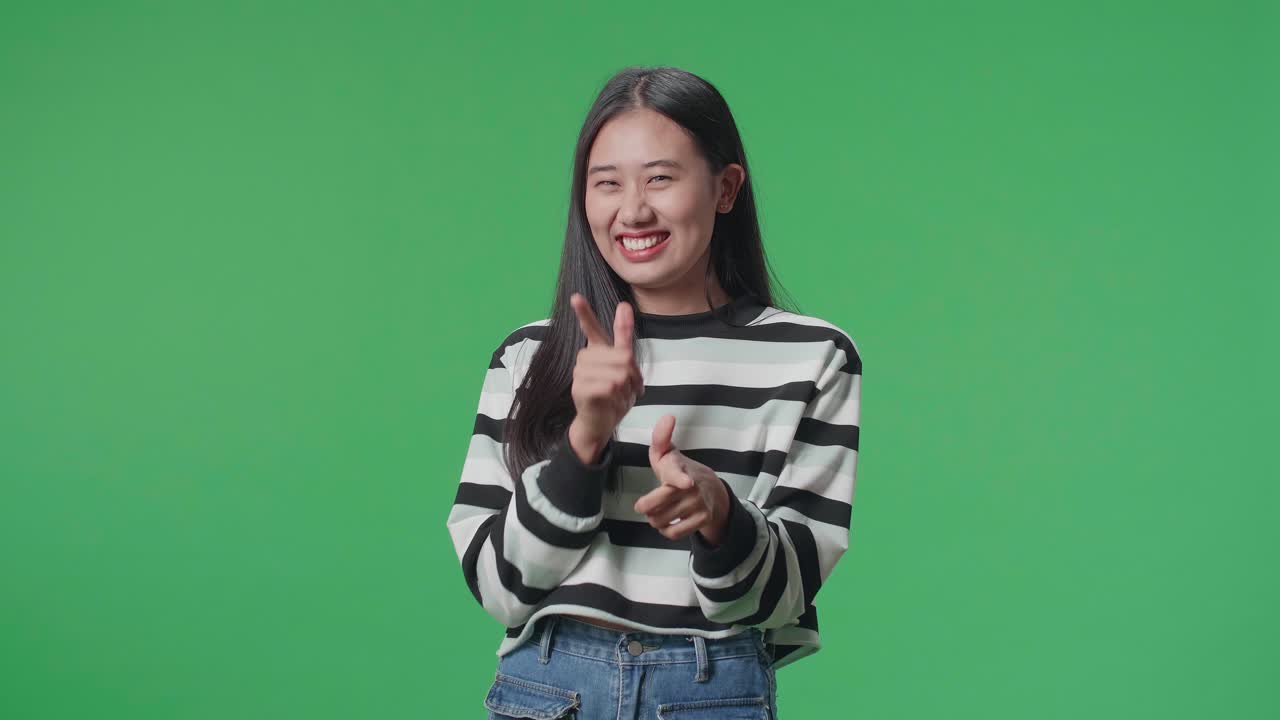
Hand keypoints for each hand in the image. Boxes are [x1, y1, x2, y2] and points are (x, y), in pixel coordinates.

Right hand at [567, 292, 644, 463]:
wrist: (601, 422)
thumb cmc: (614, 394)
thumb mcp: (626, 366)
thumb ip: (623, 337)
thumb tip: (623, 305)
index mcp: (597, 351)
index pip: (590, 327)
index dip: (584, 312)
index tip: (576, 297)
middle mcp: (585, 359)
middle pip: (623, 356)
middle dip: (634, 376)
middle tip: (629, 388)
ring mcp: (580, 373)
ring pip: (619, 373)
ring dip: (627, 389)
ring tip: (620, 397)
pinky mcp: (580, 389)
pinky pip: (610, 386)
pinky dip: (618, 397)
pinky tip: (612, 402)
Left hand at [634, 414, 730, 544]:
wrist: (713, 492)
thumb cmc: (680, 471)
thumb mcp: (669, 454)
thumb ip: (661, 438)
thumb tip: (668, 416)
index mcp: (679, 468)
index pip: (678, 472)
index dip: (680, 478)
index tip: (686, 483)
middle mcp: (691, 486)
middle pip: (659, 504)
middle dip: (646, 507)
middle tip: (645, 505)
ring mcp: (698, 504)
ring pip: (662, 520)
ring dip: (654, 519)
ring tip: (658, 512)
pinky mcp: (702, 520)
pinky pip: (674, 533)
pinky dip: (666, 531)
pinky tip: (668, 522)